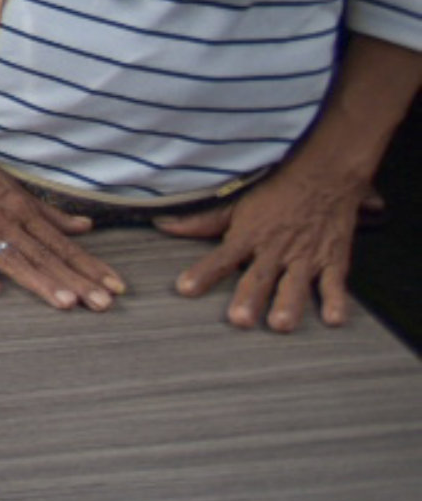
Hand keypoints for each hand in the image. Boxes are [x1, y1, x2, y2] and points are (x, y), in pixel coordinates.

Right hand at [0, 132, 122, 310]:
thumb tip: (86, 228)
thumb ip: (50, 213)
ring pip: (12, 258)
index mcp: (22, 210)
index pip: (63, 245)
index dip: (90, 267)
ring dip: (39, 280)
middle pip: (45, 256)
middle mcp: (4, 220)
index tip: (116, 287)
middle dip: (76, 281)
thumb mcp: (15, 188)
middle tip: (103, 304)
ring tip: (65, 302)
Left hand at [160, 156, 375, 332]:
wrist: (323, 175)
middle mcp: (275, 250)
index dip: (203, 273)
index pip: (221, 258)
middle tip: (239, 320)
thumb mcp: (237, 204)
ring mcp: (305, 257)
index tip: (185, 289)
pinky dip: (336, 301)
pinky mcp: (332, 261)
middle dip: (248, 298)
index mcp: (249, 236)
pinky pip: (335, 284)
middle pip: (258, 277)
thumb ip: (203, 221)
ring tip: (281, 325)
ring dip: (289, 304)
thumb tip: (164, 225)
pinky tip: (333, 320)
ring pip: (295, 284)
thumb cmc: (275, 191)